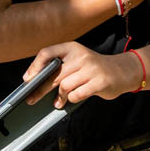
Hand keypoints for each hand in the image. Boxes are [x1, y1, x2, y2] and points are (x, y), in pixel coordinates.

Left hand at [22, 41, 141, 107]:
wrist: (122, 71)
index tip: (28, 79)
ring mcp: (91, 69)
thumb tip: (37, 80)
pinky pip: (76, 94)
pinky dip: (71, 99)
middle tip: (31, 98)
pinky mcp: (99, 82)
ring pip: (64, 85)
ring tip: (57, 103)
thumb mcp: (78, 59)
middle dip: (40, 88)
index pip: (47, 53)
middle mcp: (81, 55)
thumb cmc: (94, 68)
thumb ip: (61, 66)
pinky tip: (70, 100)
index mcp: (72, 48)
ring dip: (58, 97)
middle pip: (53, 73)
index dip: (35, 66)